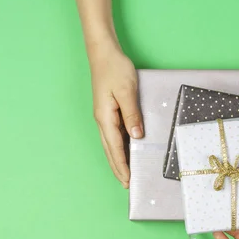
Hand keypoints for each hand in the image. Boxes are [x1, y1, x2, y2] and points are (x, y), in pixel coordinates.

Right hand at [89, 44, 142, 187]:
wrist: (104, 53)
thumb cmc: (115, 69)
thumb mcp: (127, 91)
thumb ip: (131, 114)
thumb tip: (136, 136)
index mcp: (105, 117)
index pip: (114, 147)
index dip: (121, 165)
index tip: (127, 181)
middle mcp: (102, 119)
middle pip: (109, 150)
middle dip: (117, 168)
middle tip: (127, 185)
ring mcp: (104, 115)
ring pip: (111, 143)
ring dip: (118, 158)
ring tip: (126, 173)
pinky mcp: (108, 110)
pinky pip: (114, 134)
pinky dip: (119, 146)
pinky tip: (126, 150)